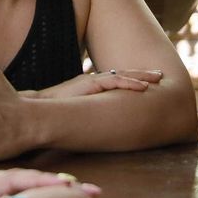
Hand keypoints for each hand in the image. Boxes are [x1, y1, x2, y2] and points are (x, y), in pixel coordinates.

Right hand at [29, 68, 160, 99]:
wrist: (37, 107)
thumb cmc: (53, 111)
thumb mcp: (75, 110)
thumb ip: (87, 111)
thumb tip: (99, 123)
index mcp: (90, 84)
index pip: (116, 79)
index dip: (132, 79)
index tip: (148, 81)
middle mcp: (93, 79)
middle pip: (123, 74)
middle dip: (143, 74)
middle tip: (160, 75)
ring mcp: (91, 80)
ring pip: (123, 75)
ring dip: (142, 76)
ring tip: (158, 78)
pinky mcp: (89, 84)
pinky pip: (115, 81)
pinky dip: (131, 83)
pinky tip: (144, 87)